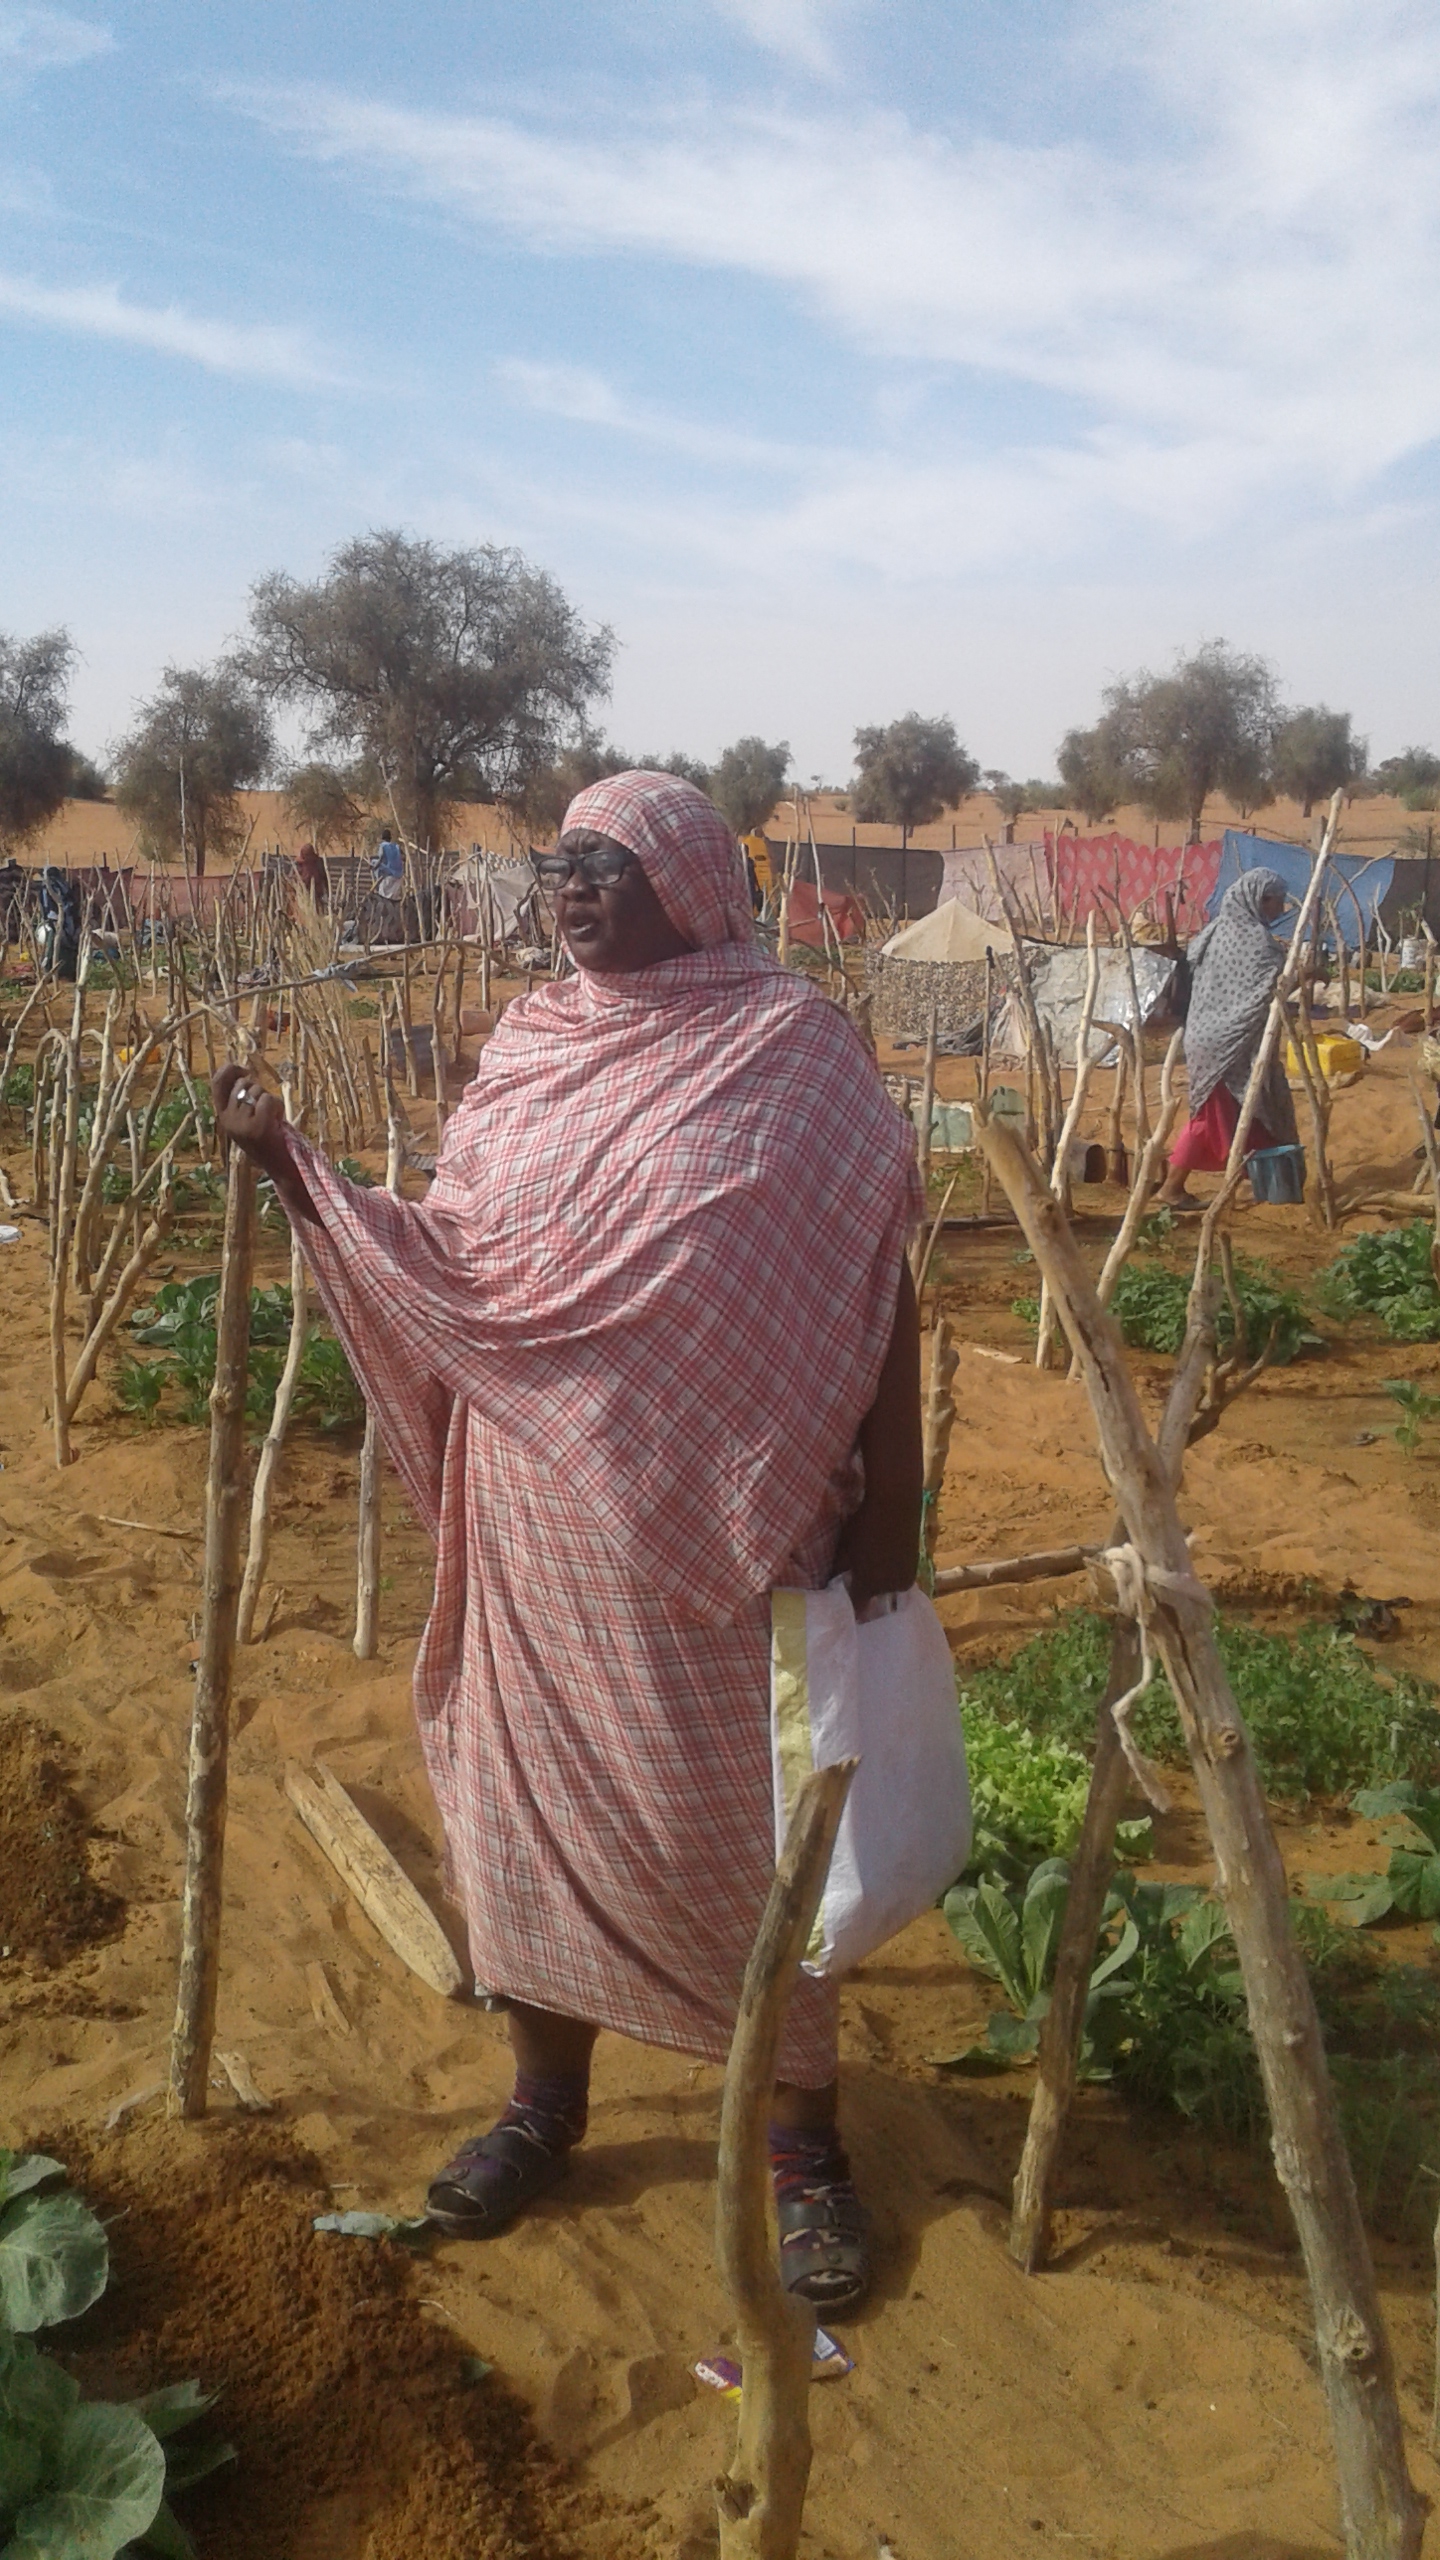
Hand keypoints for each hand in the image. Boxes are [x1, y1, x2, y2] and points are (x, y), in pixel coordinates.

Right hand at [212, 1065, 289, 1177]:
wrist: (280, 1167)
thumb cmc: (268, 1139)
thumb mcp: (247, 1118)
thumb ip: (240, 1099)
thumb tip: (240, 1072)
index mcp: (222, 1117)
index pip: (217, 1083)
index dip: (230, 1069)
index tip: (245, 1070)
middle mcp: (227, 1120)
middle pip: (242, 1084)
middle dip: (259, 1090)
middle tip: (266, 1110)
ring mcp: (241, 1123)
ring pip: (257, 1091)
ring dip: (270, 1100)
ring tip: (273, 1119)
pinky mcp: (257, 1126)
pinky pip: (268, 1099)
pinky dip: (277, 1106)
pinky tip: (278, 1122)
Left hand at [832, 1495, 918, 1617]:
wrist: (896, 1505)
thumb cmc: (864, 1524)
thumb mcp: (845, 1547)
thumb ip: (838, 1569)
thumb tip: (830, 1582)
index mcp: (868, 1585)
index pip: (857, 1606)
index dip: (849, 1604)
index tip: (842, 1602)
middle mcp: (888, 1588)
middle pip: (874, 1600)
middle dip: (865, 1594)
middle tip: (855, 1580)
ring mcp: (904, 1579)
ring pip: (888, 1590)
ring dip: (880, 1585)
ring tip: (871, 1568)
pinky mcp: (915, 1569)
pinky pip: (899, 1579)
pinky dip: (891, 1574)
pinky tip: (884, 1561)